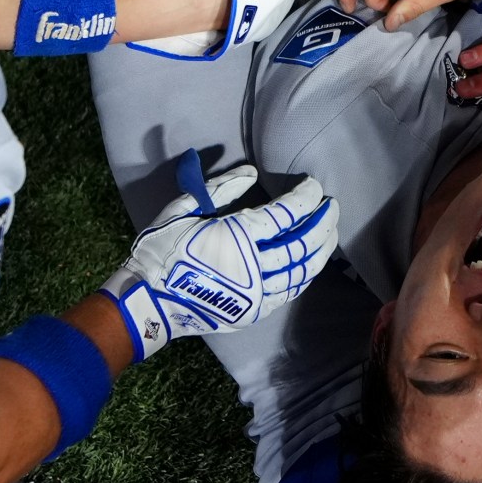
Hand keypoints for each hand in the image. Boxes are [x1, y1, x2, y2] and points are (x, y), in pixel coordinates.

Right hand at [101, 165, 336, 358]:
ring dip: (321, 249)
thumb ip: (221, 188)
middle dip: (323, 222)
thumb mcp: (183, 209)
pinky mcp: (254, 310)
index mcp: (237, 236)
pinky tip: (312, 261)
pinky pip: (290, 290)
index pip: (286, 214)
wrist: (149, 301)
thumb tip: (252, 173)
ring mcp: (257, 292)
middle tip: (332, 207)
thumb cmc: (163, 250)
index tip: (315, 186)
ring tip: (331, 232)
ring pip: (302, 270)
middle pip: (302, 242)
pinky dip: (305, 274)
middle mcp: (254, 266)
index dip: (306, 197)